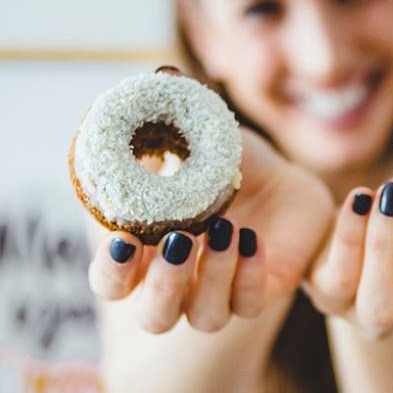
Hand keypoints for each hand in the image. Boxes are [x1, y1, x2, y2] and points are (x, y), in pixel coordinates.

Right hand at [87, 126, 334, 332]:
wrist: (281, 177)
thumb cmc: (222, 161)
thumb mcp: (197, 136)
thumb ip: (170, 115)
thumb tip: (162, 75)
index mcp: (145, 253)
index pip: (111, 283)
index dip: (111, 271)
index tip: (123, 239)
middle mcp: (176, 284)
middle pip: (153, 315)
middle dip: (162, 285)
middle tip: (179, 239)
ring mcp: (217, 293)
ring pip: (204, 317)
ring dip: (211, 279)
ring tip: (224, 230)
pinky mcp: (256, 294)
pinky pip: (248, 304)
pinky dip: (248, 276)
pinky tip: (252, 240)